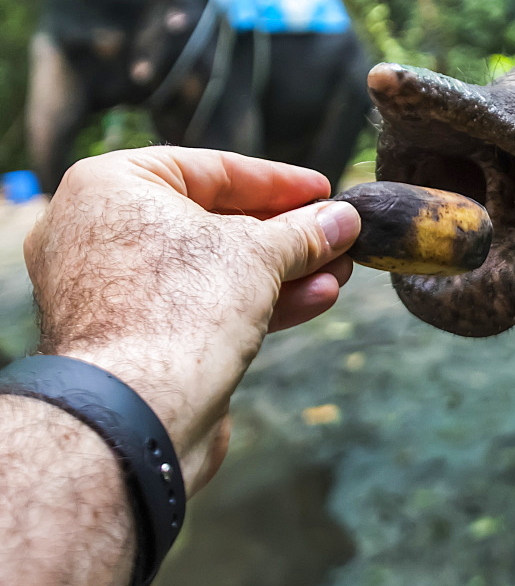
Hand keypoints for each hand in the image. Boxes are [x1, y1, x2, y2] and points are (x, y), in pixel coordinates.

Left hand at [23, 146, 359, 493]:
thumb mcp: (259, 254)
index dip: (278, 182)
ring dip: (283, 271)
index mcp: (111, 187)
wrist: (135, 415)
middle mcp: (101, 233)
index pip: (212, 170)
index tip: (322, 192)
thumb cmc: (175, 312)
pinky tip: (314, 298)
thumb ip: (303, 232)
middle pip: (215, 223)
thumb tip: (341, 220)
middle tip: (336, 235)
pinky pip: (203, 307)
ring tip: (339, 271)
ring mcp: (114, 291)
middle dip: (286, 235)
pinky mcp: (135, 339)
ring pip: (214, 270)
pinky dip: (257, 301)